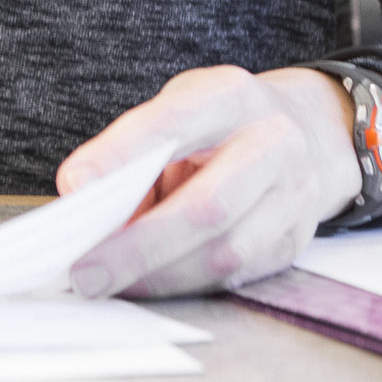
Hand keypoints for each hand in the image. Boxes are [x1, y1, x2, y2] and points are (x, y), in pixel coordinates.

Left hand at [56, 65, 360, 299]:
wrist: (308, 132)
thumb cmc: (220, 125)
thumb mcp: (180, 111)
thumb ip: (137, 151)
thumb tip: (88, 206)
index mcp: (232, 97)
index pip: (172, 124)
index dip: (120, 155)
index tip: (73, 185)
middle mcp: (274, 143)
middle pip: (206, 206)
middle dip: (137, 246)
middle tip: (83, 269)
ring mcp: (294, 196)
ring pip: (223, 253)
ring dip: (156, 276)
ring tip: (105, 282)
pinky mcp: (293, 241)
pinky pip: (233, 276)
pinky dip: (180, 284)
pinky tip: (143, 285)